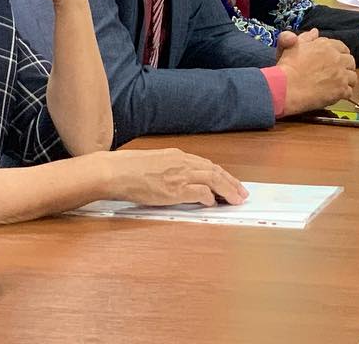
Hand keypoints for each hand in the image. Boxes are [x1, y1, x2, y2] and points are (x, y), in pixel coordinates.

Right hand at [103, 148, 247, 206]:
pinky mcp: (174, 189)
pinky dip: (209, 197)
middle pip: (215, 171)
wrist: (116, 171)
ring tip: (236, 199)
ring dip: (227, 190)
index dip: (222, 175)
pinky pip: (199, 192)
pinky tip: (213, 203)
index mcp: (179, 156)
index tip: (231, 182)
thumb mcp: (156, 162)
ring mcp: (180, 176)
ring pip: (213, 180)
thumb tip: (182, 180)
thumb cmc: (130, 168)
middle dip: (231, 182)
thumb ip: (172, 168)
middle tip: (242, 193)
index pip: (207, 165)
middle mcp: (183, 163)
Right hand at [276, 29, 357, 112]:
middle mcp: (337, 58)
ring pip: (353, 77)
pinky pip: (349, 92)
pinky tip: (336, 95)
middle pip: (350, 61)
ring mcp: (341, 74)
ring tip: (338, 86)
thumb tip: (315, 31)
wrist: (286, 87)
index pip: (342, 47)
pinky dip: (344, 94)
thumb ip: (305, 37)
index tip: (335, 61)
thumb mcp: (292, 46)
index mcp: (327, 46)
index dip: (339, 54)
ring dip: (347, 81)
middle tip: (337, 74)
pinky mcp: (341, 90)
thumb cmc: (287, 67)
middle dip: (345, 67)